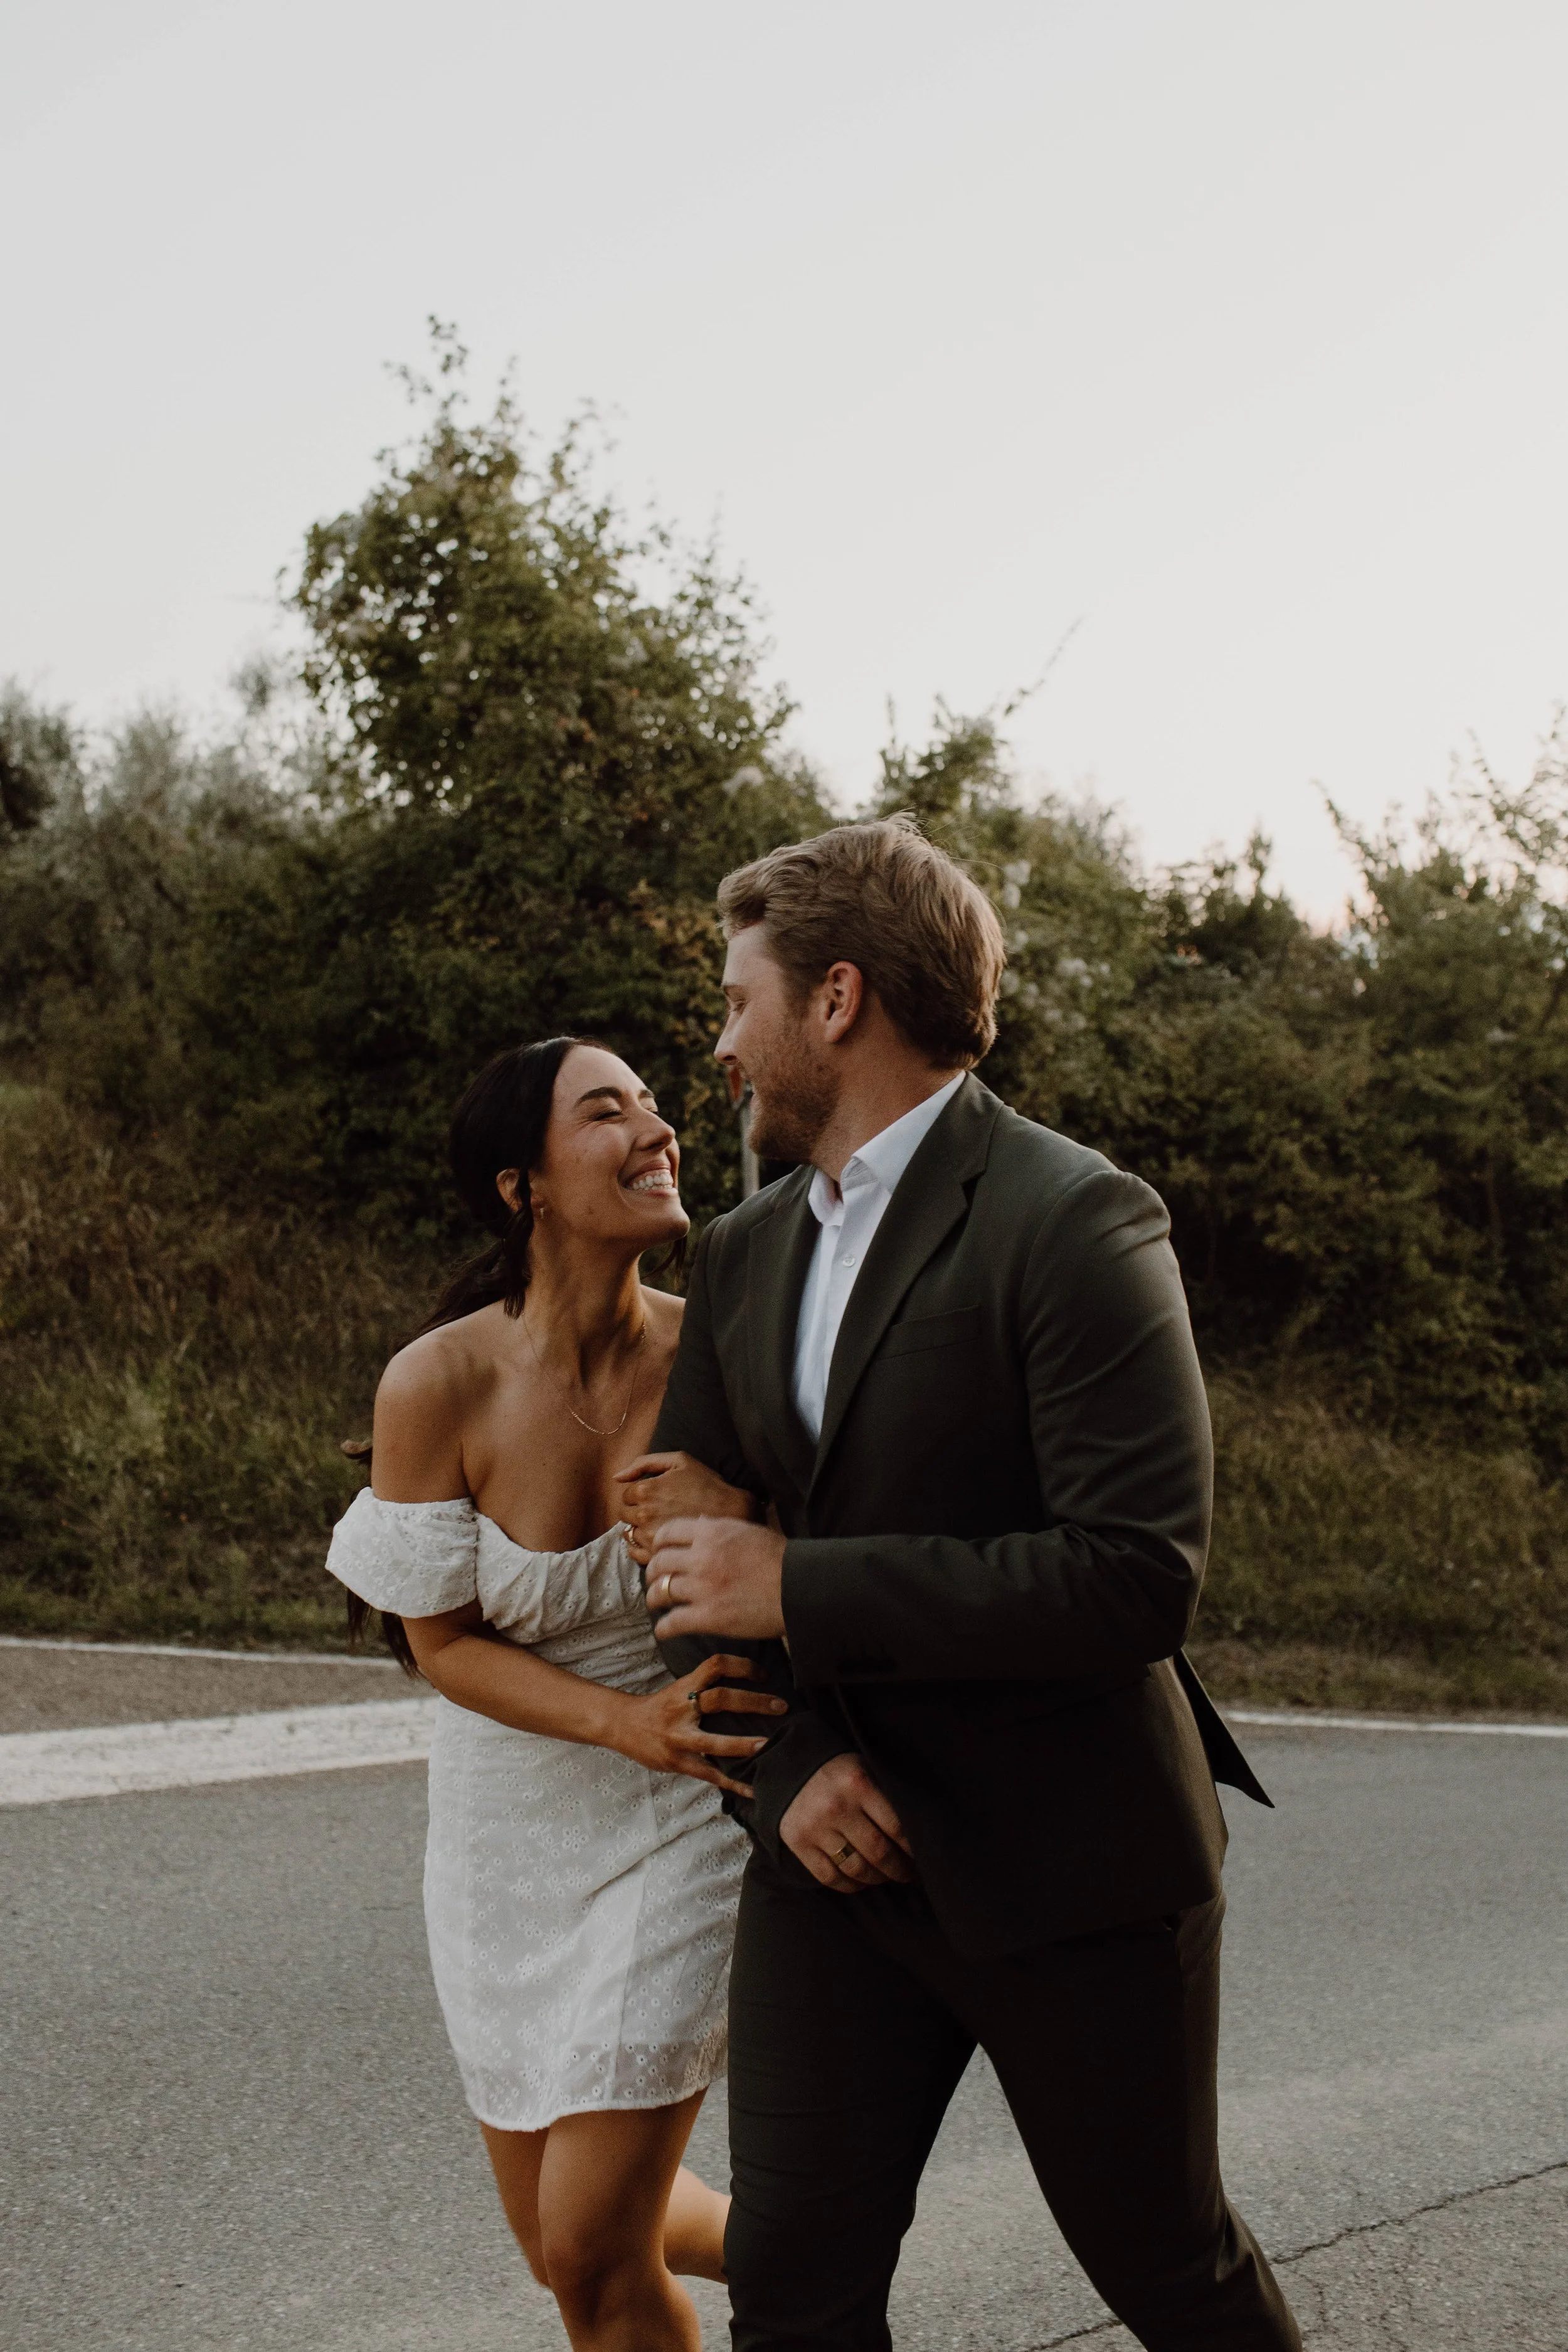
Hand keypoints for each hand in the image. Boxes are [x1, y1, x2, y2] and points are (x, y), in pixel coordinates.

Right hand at [611, 1655, 786, 1798]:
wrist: (622, 1725)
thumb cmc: (658, 1707)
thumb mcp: (679, 1688)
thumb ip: (705, 1686)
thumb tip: (745, 1685)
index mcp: (684, 1686)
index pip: (716, 1666)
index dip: (742, 1666)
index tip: (764, 1674)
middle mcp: (681, 1709)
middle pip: (720, 1699)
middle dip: (753, 1702)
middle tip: (781, 1707)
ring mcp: (678, 1738)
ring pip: (714, 1742)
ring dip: (743, 1745)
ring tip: (768, 1747)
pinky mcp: (677, 1762)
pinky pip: (709, 1775)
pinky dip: (733, 1783)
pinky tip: (752, 1789)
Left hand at [617, 1451, 760, 1566]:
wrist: (731, 1513)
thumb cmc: (706, 1484)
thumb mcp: (679, 1461)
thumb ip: (643, 1463)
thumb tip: (616, 1476)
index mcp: (645, 1490)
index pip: (626, 1494)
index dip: (640, 1494)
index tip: (656, 1496)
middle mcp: (644, 1514)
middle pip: (624, 1514)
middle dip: (637, 1510)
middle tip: (658, 1510)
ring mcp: (650, 1537)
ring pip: (628, 1533)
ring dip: (639, 1528)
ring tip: (659, 1525)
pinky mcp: (657, 1554)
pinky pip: (633, 1552)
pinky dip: (638, 1547)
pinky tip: (653, 1540)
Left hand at [646, 1517, 787, 1640]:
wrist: (800, 1587)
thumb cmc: (781, 1559)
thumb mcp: (747, 1531)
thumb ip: (719, 1529)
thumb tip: (699, 1524)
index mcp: (711, 1532)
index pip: (667, 1533)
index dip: (658, 1544)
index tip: (658, 1552)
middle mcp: (701, 1557)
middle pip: (659, 1563)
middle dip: (652, 1573)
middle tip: (655, 1580)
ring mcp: (703, 1588)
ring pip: (660, 1592)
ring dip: (655, 1599)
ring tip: (657, 1604)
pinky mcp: (708, 1617)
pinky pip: (672, 1623)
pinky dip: (664, 1628)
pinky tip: (665, 1629)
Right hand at [779, 1753, 915, 1891]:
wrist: (785, 1766)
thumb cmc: (836, 1771)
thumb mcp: (863, 1768)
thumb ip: (886, 1794)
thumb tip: (920, 1828)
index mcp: (858, 1783)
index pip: (897, 1827)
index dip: (914, 1850)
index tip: (922, 1859)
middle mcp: (837, 1806)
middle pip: (879, 1852)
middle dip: (899, 1869)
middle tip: (908, 1875)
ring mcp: (816, 1827)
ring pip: (856, 1869)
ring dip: (876, 1879)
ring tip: (885, 1876)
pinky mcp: (799, 1843)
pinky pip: (830, 1878)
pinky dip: (850, 1886)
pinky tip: (861, 1881)